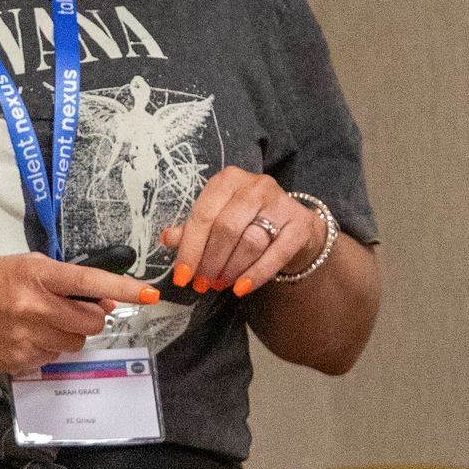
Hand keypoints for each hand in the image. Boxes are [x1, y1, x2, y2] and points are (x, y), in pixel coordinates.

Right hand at [0, 254, 159, 375]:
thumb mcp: (22, 266)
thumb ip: (62, 280)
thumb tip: (104, 302)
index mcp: (35, 275)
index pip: (89, 282)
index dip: (123, 289)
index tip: (149, 293)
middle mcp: (34, 307)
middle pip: (92, 321)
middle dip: (90, 317)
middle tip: (71, 310)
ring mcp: (27, 338)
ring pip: (76, 343)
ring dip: (68, 334)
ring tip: (39, 322)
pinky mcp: (21, 362)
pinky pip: (54, 357)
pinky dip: (47, 348)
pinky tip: (23, 336)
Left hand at [162, 170, 322, 297]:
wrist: (294, 228)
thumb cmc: (248, 222)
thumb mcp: (218, 220)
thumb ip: (193, 230)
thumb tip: (168, 239)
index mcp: (228, 180)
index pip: (203, 215)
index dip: (189, 249)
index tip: (181, 276)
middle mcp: (255, 186)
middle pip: (225, 229)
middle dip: (210, 262)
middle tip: (202, 284)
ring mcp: (280, 203)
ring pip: (249, 242)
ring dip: (230, 269)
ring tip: (219, 285)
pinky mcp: (300, 224)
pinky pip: (276, 254)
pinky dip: (256, 274)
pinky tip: (241, 288)